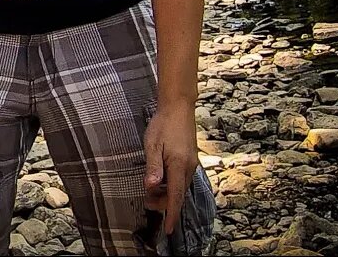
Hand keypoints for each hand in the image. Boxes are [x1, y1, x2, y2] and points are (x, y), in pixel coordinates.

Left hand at [143, 102, 198, 234]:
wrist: (179, 107)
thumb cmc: (163, 124)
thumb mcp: (152, 145)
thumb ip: (153, 167)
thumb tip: (151, 187)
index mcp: (179, 166)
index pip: (175, 197)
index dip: (171, 214)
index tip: (168, 229)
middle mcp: (188, 168)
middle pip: (177, 195)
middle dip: (164, 203)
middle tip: (146, 200)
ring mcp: (191, 164)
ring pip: (179, 187)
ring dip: (166, 193)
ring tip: (150, 189)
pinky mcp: (190, 159)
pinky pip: (181, 178)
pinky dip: (171, 184)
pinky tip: (160, 178)